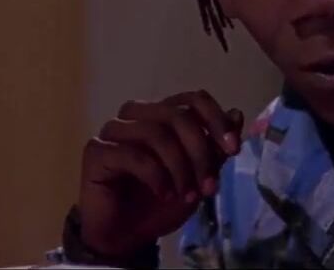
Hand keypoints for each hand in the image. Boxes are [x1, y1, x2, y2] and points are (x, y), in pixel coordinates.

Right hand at [77, 90, 243, 257]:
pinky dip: (156, 176)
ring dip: (180, 168)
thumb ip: (216, 148)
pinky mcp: (96, 151)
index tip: (233, 149)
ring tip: (187, 195)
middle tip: (209, 185)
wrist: (128, 235)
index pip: (193, 99)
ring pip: (157, 133)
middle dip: (200, 152)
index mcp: (163, 114)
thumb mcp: (199, 176)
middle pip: (178, 115)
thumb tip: (236, 113)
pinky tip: (164, 194)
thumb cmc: (162, 202)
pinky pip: (133, 155)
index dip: (217, 120)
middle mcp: (137, 115)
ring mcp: (114, 130)